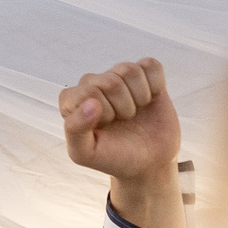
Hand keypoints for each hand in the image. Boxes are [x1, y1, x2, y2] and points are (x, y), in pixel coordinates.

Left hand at [61, 57, 183, 227]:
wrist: (148, 162)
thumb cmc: (113, 157)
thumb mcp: (85, 153)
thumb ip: (75, 130)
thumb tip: (91, 103)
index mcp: (72, 100)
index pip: (88, 92)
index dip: (103, 113)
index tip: (105, 127)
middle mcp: (92, 84)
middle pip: (111, 82)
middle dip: (123, 107)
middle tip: (123, 121)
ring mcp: (118, 77)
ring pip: (130, 70)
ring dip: (139, 97)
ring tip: (134, 112)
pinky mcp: (143, 74)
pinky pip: (150, 65)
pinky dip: (156, 85)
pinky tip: (149, 99)